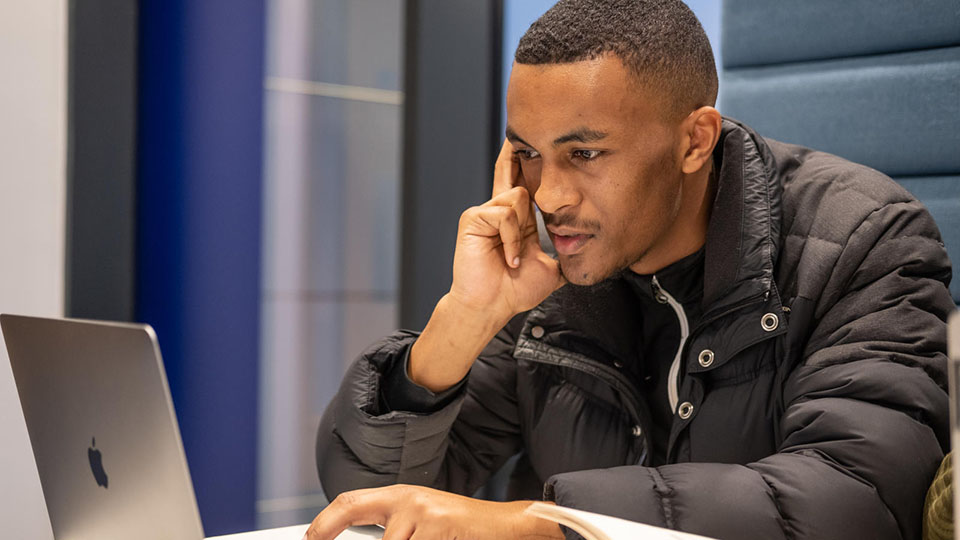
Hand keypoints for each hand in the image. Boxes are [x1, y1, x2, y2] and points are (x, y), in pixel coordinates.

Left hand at [303, 484, 563, 539]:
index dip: (324, 521)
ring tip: (433, 538)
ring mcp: (424, 513)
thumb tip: (360, 539)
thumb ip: (392, 531)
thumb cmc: (459, 529)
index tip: (310, 537)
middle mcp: (408, 500)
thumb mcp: (422, 524)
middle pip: (376, 537)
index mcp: (399, 497)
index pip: (350, 502)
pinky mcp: (440, 525)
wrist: (505, 526)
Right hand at [408, 142, 564, 391]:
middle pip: (512, 169)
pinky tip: (508, 258)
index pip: (526, 183)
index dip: (531, 162)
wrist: (492, 306)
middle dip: (518, 153)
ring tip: (515, 258)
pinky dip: (511, 239)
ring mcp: (485, 213)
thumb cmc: (515, 291)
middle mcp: (501, 211)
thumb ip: (564, 253)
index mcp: (518, 220)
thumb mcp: (551, 268)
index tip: (539, 139)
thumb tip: (589, 251)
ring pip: (517, 196)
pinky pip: (504, 214)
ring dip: (522, 231)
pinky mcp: (473, 218)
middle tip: (519, 134)